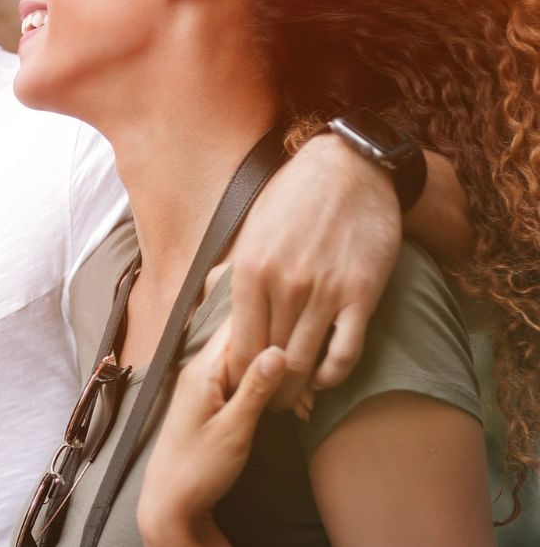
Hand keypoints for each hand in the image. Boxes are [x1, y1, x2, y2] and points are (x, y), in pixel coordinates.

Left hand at [137, 325, 284, 546]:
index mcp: (203, 369)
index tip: (305, 341)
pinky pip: (244, 382)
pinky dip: (268, 391)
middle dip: (282, 356)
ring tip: (306, 403)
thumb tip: (279, 348)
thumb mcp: (234, 429)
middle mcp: (201, 369)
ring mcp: (206, 384)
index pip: (240, 326)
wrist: (171, 501)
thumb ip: (255, 388)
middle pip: (247, 343)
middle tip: (312, 386)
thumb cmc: (198, 468)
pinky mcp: (212, 400)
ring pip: (249, 364)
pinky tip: (292, 409)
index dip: (274, 327)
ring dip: (280, 378)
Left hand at [228, 133, 398, 406]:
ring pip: (305, 363)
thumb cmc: (293, 199)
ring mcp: (325, 292)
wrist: (349, 170)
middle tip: (267, 405)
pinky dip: (333, 374)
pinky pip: (345, 352)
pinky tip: (325, 378)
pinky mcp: (362, 295)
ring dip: (298, 391)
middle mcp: (284, 286)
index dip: (238, 375)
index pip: (238, 345)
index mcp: (249, 271)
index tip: (239, 387)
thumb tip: (213, 304)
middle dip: (267, 390)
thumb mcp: (249, 231)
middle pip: (271, 360)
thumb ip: (235, 272)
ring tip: (294, 403)